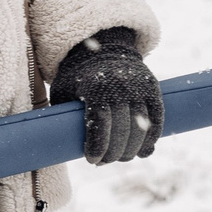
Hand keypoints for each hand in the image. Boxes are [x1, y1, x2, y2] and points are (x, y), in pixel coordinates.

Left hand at [52, 27, 162, 163]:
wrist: (104, 50)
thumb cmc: (77, 78)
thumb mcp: (63, 91)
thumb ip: (60, 114)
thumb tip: (54, 146)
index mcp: (95, 86)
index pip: (99, 123)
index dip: (97, 146)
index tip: (92, 160)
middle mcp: (119, 86)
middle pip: (121, 130)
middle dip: (113, 153)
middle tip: (104, 162)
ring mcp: (138, 87)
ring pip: (140, 128)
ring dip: (131, 150)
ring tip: (121, 158)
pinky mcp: (152, 89)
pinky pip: (157, 119)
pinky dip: (151, 139)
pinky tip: (143, 152)